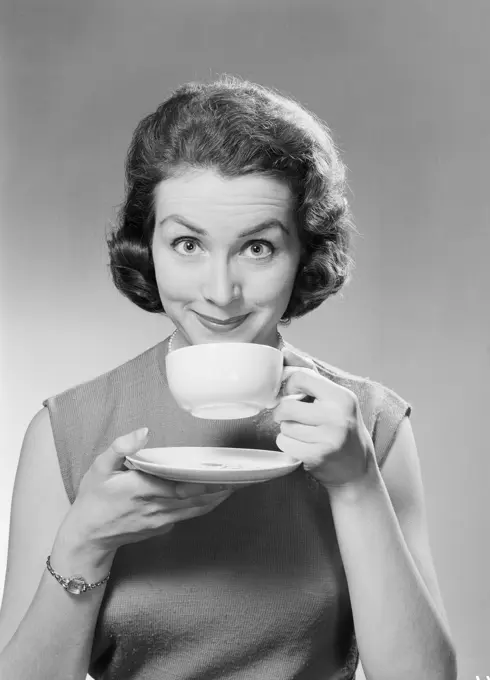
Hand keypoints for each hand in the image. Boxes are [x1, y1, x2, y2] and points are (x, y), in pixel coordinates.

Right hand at [62, 428, 233, 556]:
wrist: (87, 537)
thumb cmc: (93, 499)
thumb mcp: (99, 468)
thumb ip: (121, 447)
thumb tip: (144, 432)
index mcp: (141, 490)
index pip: (180, 486)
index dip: (204, 482)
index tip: (224, 472)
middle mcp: (155, 508)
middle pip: (196, 499)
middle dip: (221, 488)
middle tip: (243, 476)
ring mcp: (161, 522)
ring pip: (196, 509)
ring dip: (218, 498)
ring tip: (237, 484)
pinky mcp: (163, 529)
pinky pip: (188, 515)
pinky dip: (204, 505)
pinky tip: (216, 494)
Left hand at [273, 348, 375, 489]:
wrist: (357, 468)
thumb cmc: (342, 427)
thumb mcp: (333, 398)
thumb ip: (308, 373)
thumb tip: (284, 351)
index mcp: (341, 397)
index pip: (300, 377)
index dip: (289, 385)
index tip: (292, 393)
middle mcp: (337, 416)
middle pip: (287, 406)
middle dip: (284, 412)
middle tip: (294, 417)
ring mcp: (328, 438)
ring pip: (284, 426)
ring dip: (288, 430)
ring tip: (305, 434)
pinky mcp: (317, 456)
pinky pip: (285, 443)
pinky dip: (288, 445)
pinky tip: (303, 446)